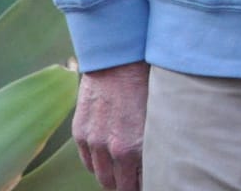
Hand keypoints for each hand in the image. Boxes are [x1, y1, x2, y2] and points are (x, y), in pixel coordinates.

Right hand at [74, 61, 148, 190]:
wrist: (118, 61)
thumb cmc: (145, 84)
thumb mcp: (158, 116)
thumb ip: (155, 143)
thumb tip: (160, 161)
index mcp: (135, 147)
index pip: (140, 183)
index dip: (145, 184)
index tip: (152, 180)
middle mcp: (112, 149)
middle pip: (119, 185)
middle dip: (128, 185)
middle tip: (136, 179)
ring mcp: (93, 142)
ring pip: (101, 177)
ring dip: (112, 177)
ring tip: (122, 171)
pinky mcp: (80, 132)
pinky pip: (87, 162)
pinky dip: (97, 164)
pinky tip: (107, 159)